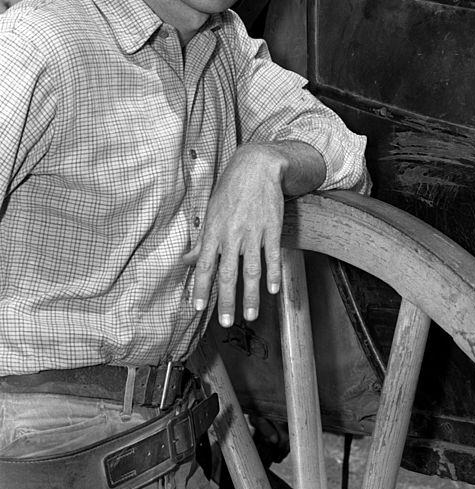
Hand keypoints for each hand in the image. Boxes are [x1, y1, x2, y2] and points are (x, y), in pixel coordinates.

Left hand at [183, 140, 323, 326]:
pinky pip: (272, 255)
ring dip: (251, 295)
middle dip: (226, 300)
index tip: (199, 308)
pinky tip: (273, 289)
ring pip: (251, 269)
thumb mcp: (212, 213)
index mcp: (214, 231)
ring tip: (251, 315)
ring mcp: (253, 232)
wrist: (257, 166)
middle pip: (227, 273)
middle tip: (225, 322)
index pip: (205, 266)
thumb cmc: (231, 189)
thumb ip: (202, 241)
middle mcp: (232, 234)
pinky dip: (273, 273)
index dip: (202, 288)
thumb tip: (186, 261)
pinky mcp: (272, 227)